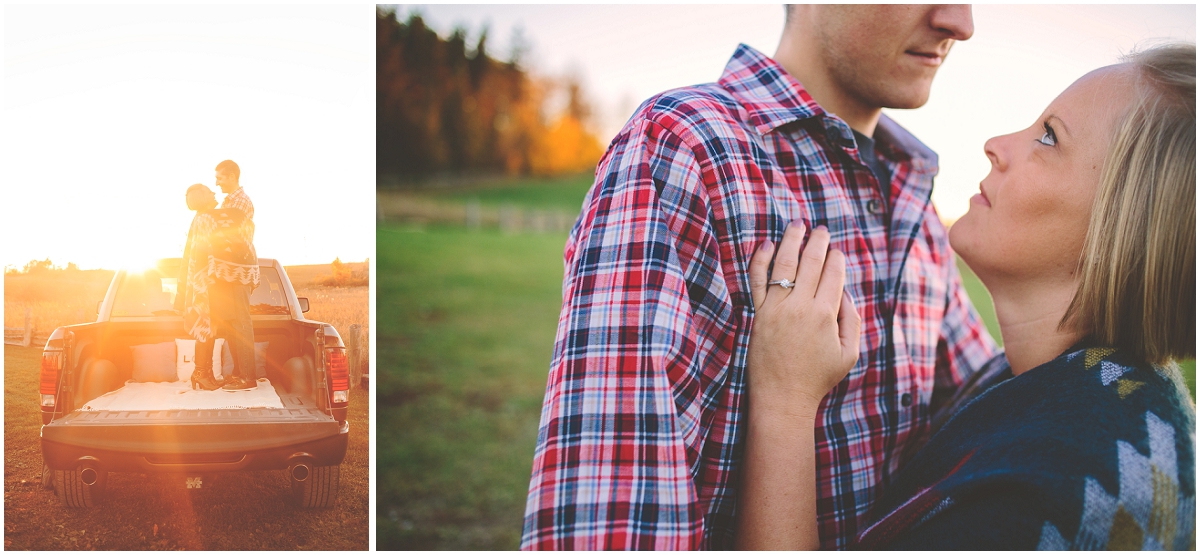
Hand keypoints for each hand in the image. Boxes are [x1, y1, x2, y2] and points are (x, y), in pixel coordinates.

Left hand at [746, 222, 860, 415]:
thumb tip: (845, 292)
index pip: (834, 274)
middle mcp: (800, 307)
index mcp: (825, 315)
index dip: (837, 258)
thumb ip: (852, 320)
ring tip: (797, 225)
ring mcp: (776, 309)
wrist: (782, 397)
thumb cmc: (817, 378)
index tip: (837, 251)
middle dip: (818, 241)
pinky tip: (765, 245)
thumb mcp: (849, 354)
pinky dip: (760, 260)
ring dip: (791, 240)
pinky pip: (757, 281)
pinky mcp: (757, 314)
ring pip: (783, 264)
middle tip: (822, 228)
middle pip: (811, 262)